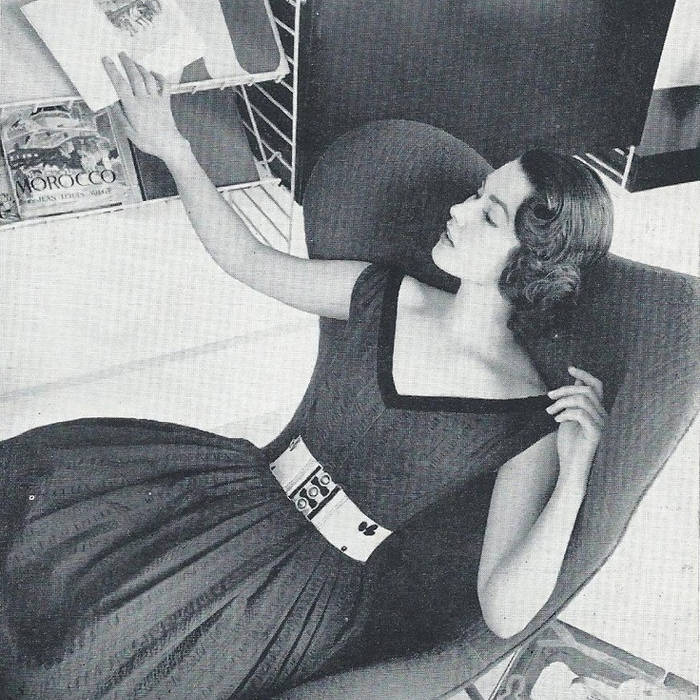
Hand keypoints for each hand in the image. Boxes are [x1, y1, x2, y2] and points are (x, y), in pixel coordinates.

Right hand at [102, 52, 186, 160]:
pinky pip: (164, 85)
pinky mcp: (166, 102)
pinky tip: (153, 73)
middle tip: (121, 54)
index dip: (113, 70)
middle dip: (127, 63)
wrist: (169, 145)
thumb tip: (112, 103)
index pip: (121, 85)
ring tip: (134, 61)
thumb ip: (120, 116)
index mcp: (133, 108)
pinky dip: (159, 76)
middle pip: (135, 76)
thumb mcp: (129, 132)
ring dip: (140, 67)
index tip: (107, 60)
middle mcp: (145, 100)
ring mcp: (157, 100)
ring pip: (148, 78)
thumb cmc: (149, 141)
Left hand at [546, 366, 606, 489]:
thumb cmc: (569, 448)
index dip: (584, 375)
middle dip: (564, 389)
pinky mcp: (597, 434)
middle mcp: (604, 416)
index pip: (597, 386)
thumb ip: (573, 403)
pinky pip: (581, 414)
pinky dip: (565, 413)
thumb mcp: (568, 420)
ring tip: (550, 412)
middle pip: (587, 390)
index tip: (569, 368)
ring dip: (562, 402)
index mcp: (598, 412)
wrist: (572, 471)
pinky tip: (556, 420)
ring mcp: (602, 425)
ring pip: (583, 400)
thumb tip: (575, 384)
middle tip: (548, 397)